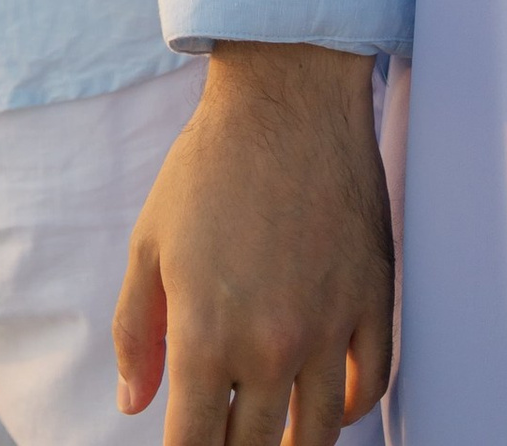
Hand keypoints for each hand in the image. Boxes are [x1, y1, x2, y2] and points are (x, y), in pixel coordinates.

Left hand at [113, 42, 391, 442]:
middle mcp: (271, 344)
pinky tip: (328, 401)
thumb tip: (134, 403)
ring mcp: (330, 325)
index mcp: (206, 335)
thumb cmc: (209, 164)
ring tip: (276, 437)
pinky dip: (352, 407)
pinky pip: (372, 385)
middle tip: (227, 437)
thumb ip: (136, 332)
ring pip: (320, 434)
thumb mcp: (150, 243)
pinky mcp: (373, 297)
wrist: (287, 96)